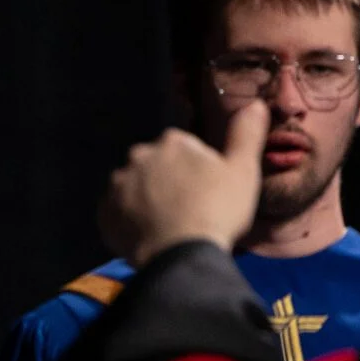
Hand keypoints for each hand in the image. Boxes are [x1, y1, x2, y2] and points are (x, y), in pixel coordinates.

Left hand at [99, 101, 268, 265]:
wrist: (181, 256)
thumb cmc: (217, 211)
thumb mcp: (243, 170)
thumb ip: (246, 134)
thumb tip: (255, 104)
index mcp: (172, 141)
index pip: (183, 149)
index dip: (195, 171)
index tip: (205, 192)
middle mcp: (139, 156)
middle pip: (155, 166)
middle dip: (167, 182)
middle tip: (185, 210)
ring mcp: (117, 185)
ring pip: (133, 188)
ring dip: (145, 200)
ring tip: (165, 224)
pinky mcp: (104, 214)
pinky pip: (116, 213)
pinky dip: (128, 221)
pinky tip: (147, 234)